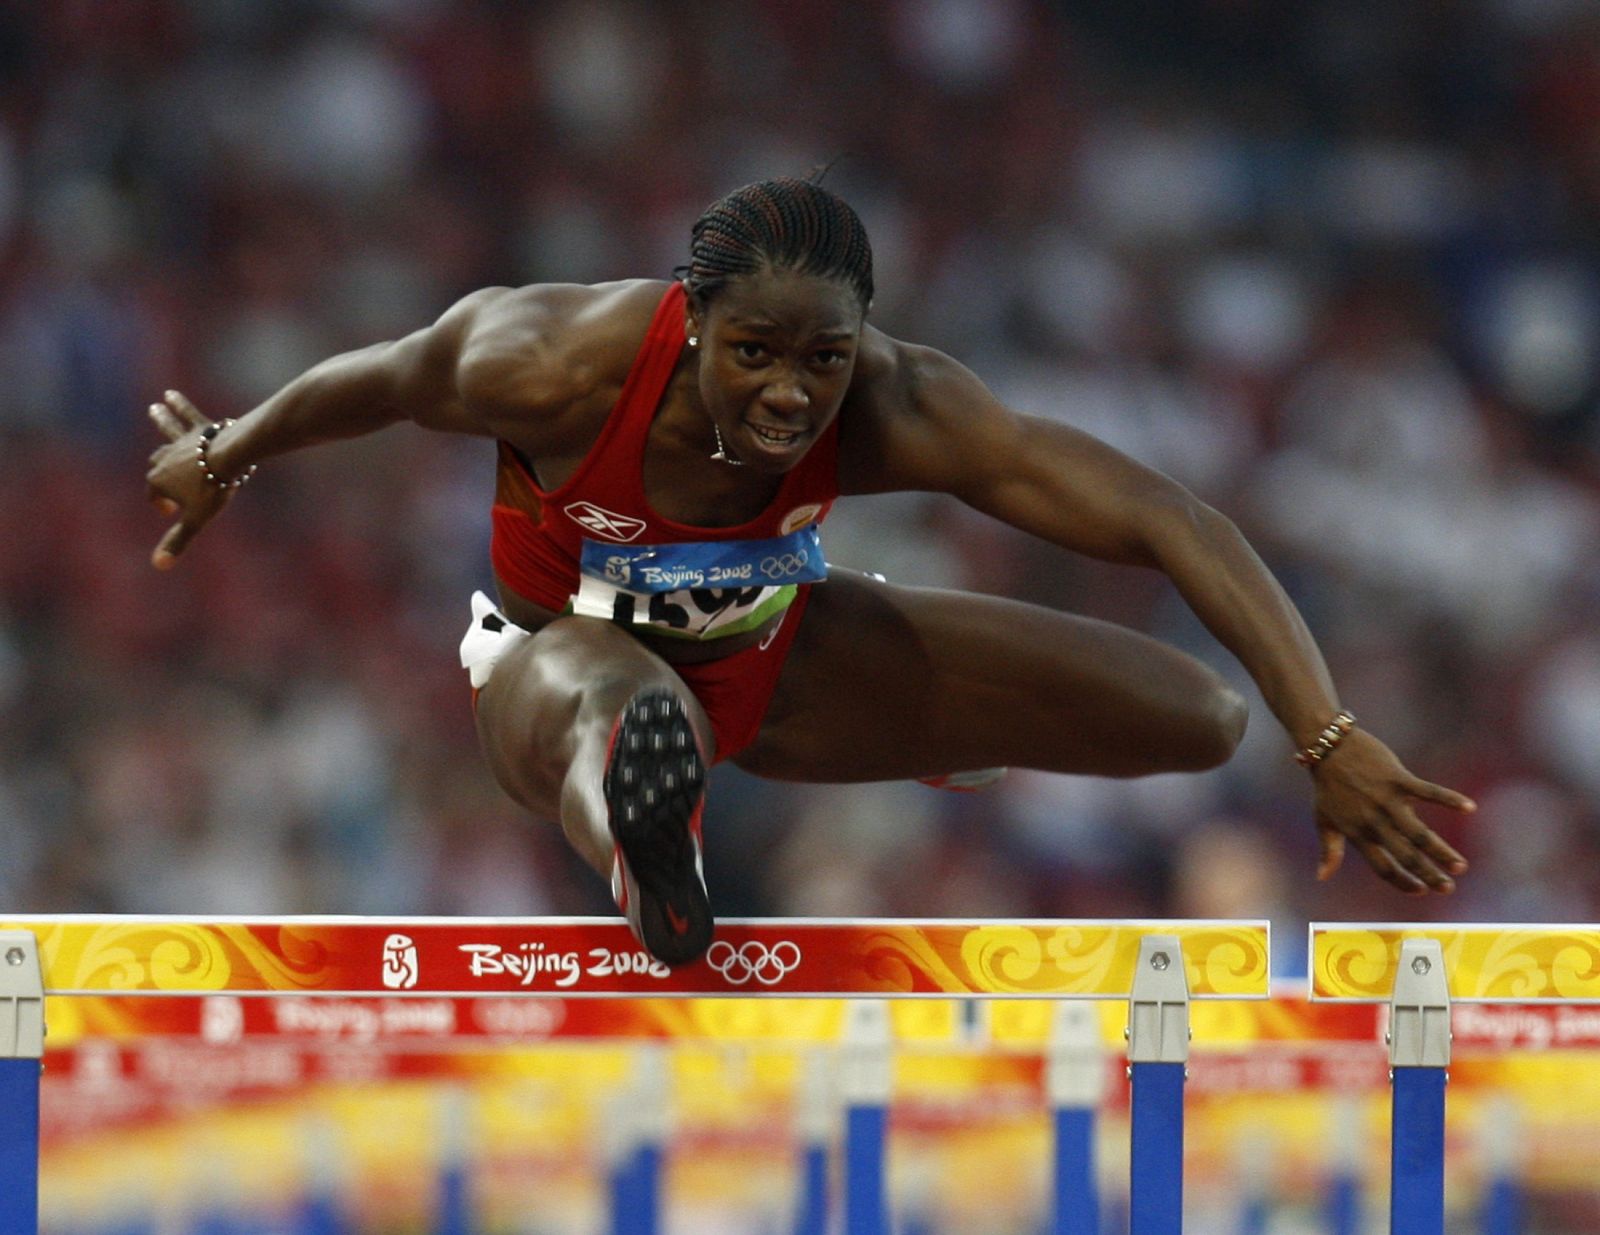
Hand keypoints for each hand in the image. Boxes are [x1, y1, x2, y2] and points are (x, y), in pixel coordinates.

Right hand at [144, 390, 232, 569]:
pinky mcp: (200, 428)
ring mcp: (182, 441)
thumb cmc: (213, 490)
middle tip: (163, 477)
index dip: (162, 505)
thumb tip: (158, 566)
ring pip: (167, 431)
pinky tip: (171, 394)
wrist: (231, 457)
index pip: (156, 494)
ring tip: (154, 408)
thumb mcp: (197, 519)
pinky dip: (180, 404)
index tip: (172, 513)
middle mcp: (166, 457)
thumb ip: (178, 541)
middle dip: (160, 470)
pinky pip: (187, 414)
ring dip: (161, 421)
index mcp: (160, 481)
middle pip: (159, 463)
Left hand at [1309, 729, 1474, 894]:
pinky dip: (1449, 799)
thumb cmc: (1327, 786)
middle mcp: (1374, 821)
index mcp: (1357, 833)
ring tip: (1460, 866)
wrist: (1327, 747)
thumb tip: (1322, 878)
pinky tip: (1469, 808)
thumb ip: (1329, 850)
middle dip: (1428, 874)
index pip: (1382, 867)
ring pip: (1419, 833)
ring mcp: (1387, 800)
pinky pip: (1428, 791)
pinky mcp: (1398, 779)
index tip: (1421, 891)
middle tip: (1448, 888)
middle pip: (1405, 855)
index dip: (1401, 881)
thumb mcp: (1323, 820)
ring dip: (1441, 851)